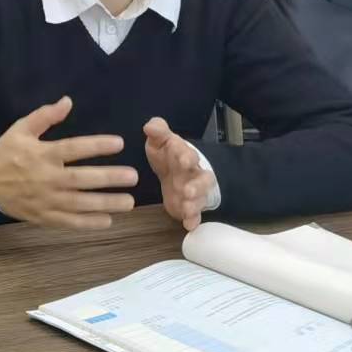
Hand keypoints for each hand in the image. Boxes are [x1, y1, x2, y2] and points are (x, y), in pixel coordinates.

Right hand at [0, 95, 137, 229]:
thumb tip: (67, 101)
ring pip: (80, 203)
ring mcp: (47, 200)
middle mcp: (47, 178)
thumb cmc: (8, 154)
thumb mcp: (20, 130)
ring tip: (129, 201)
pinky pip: (70, 222)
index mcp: (42, 154)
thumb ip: (44, 116)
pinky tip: (108, 220)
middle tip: (133, 176)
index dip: (96, 145)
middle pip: (81, 178)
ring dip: (106, 203)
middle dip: (108, 178)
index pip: (73, 148)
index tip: (119, 143)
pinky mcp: (45, 216)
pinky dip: (89, 223)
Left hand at [144, 117, 213, 231]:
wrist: (174, 169)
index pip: (189, 154)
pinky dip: (193, 220)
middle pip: (202, 179)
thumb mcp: (159, 140)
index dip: (186, 157)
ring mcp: (192, 191)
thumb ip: (157, 131)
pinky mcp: (189, 205)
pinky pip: (195, 214)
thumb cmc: (166, 153)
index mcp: (183, 155)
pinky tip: (189, 225)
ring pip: (200, 198)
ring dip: (195, 204)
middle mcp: (193, 173)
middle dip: (196, 186)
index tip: (182, 160)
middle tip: (187, 191)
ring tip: (187, 209)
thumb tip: (149, 126)